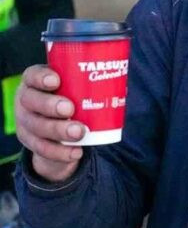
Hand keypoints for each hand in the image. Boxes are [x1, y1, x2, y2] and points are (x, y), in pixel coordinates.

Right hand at [15, 65, 85, 182]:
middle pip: (31, 101)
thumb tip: (123, 87)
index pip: (31, 75)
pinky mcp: (30, 142)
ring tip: (79, 132)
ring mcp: (25, 122)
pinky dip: (60, 152)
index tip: (57, 81)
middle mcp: (26, 100)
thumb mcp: (74, 86)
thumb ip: (91, 83)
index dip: (41, 78)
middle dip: (50, 105)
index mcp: (35, 81)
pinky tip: (76, 152)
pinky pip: (42, 149)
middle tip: (70, 109)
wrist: (55, 126)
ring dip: (58, 131)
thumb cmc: (70, 95)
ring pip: (36, 127)